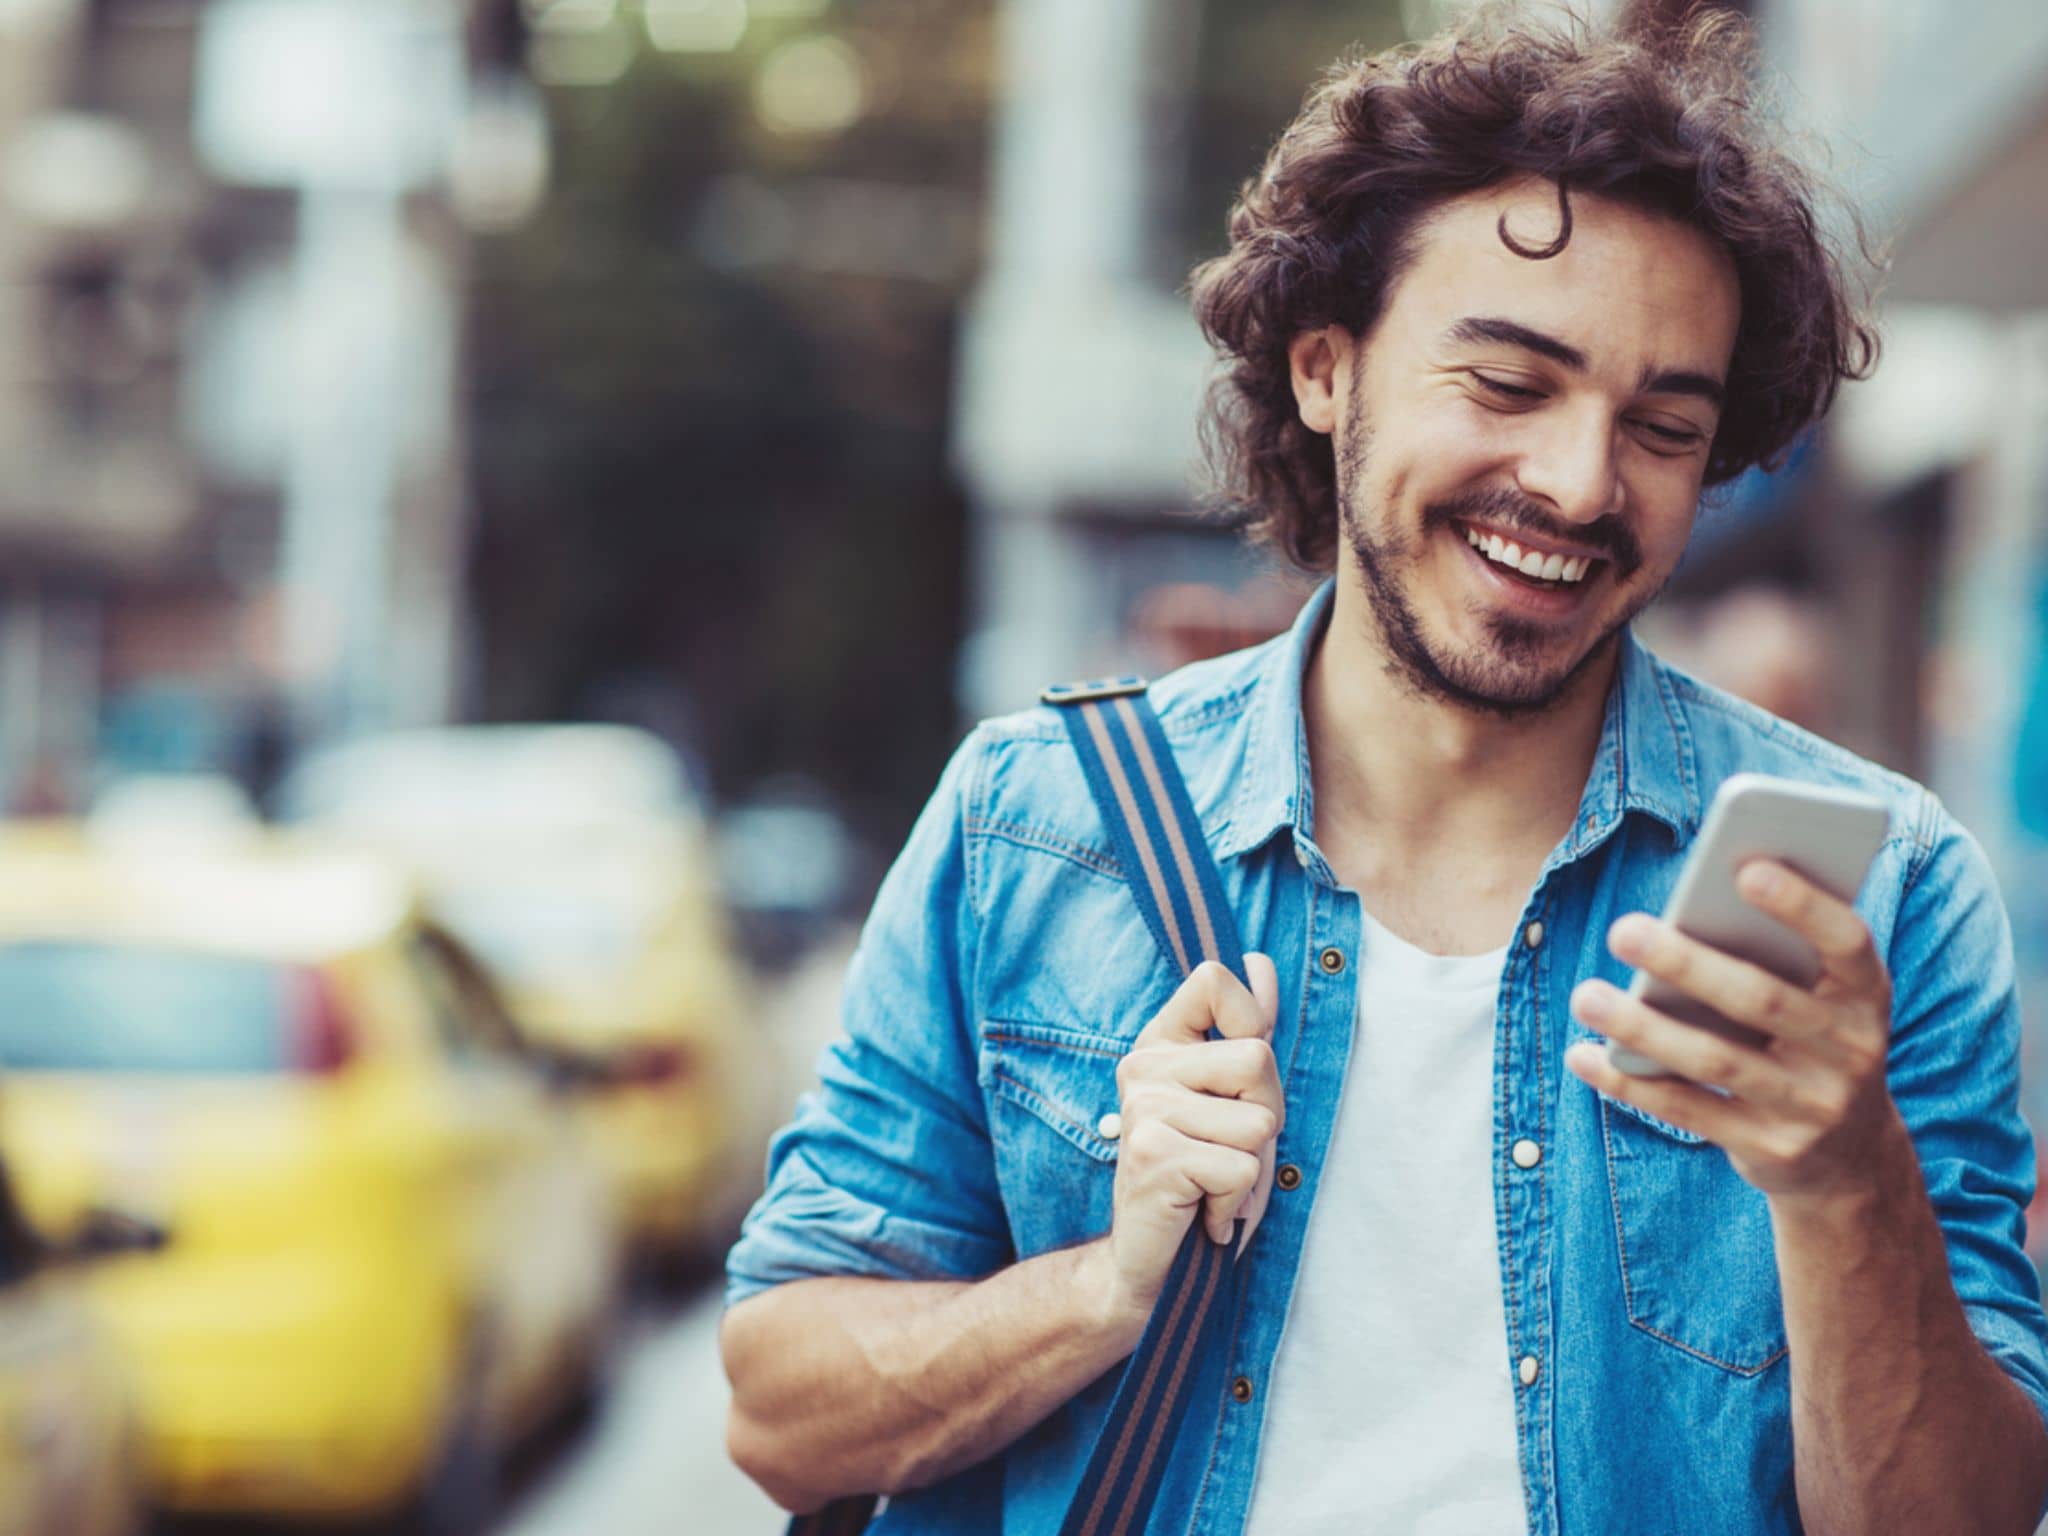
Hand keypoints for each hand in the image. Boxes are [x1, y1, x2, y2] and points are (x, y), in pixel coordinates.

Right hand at [1101, 956, 1282, 1324]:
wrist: (1148, 1264)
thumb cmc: (1199, 1177)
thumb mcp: (1230, 1098)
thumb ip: (1246, 1030)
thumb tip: (1261, 963)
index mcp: (1161, 1043)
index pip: (1213, 979)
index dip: (1250, 1019)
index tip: (1238, 1074)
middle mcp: (1143, 1067)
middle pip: (1257, 1057)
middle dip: (1266, 1114)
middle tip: (1229, 1150)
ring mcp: (1143, 1109)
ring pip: (1258, 1119)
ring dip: (1252, 1165)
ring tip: (1214, 1181)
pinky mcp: (1152, 1155)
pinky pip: (1240, 1166)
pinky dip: (1234, 1201)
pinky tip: (1202, 1211)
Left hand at [1564, 860, 1903, 1202]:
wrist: (1851, 1155)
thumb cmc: (1811, 1039)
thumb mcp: (1820, 998)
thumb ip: (1775, 955)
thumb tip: (1685, 910)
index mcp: (1866, 995)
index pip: (1847, 941)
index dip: (1803, 905)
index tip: (1745, 867)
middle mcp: (1851, 1050)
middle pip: (1761, 1000)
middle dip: (1687, 963)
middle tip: (1622, 930)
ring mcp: (1814, 1106)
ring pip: (1716, 1060)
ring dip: (1642, 1027)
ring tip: (1584, 995)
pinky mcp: (1770, 1148)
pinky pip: (1689, 1111)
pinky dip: (1630, 1084)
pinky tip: (1584, 1055)